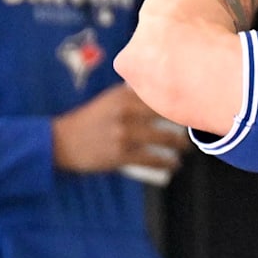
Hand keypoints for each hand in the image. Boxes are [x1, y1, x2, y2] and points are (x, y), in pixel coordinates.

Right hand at [51, 84, 190, 174]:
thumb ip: (135, 97)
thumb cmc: (90, 121)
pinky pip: (153, 159)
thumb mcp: (109, 101)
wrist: (59, 142)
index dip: (183, 100)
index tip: (198, 104)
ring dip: (180, 145)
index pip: (162, 94)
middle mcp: (124, 111)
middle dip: (186, 123)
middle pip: (169, 115)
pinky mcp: (120, 154)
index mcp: (123, 95)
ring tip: (186, 148)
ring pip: (164, 138)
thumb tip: (168, 94)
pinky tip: (175, 163)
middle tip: (197, 127)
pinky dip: (168, 162)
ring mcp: (123, 133)